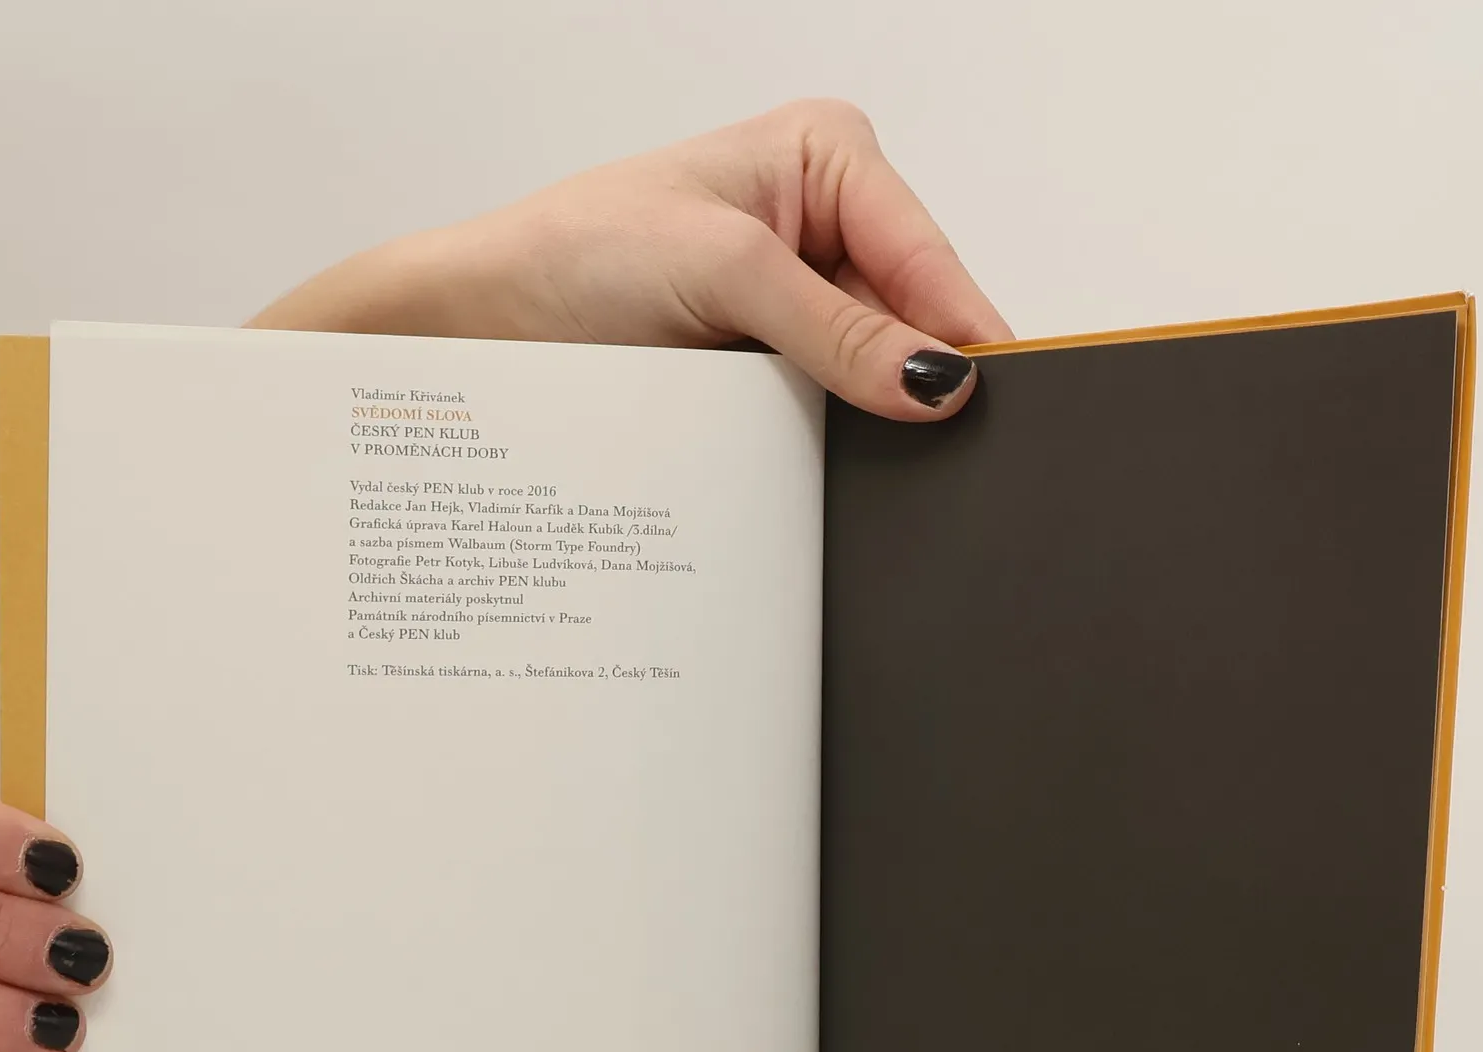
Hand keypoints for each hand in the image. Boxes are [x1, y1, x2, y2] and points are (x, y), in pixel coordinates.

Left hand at [252, 98, 1010, 420]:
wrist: (489, 325)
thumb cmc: (578, 255)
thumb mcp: (724, 272)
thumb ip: (837, 328)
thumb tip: (935, 379)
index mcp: (829, 157)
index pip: (929, 255)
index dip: (963, 332)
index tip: (993, 405)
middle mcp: (822, 223)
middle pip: (912, 318)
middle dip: (914, 378)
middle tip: (934, 447)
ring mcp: (797, 301)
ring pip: (873, 373)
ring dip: (867, 416)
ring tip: (862, 454)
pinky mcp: (768, 365)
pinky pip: (827, 409)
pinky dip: (829, 440)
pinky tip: (826, 463)